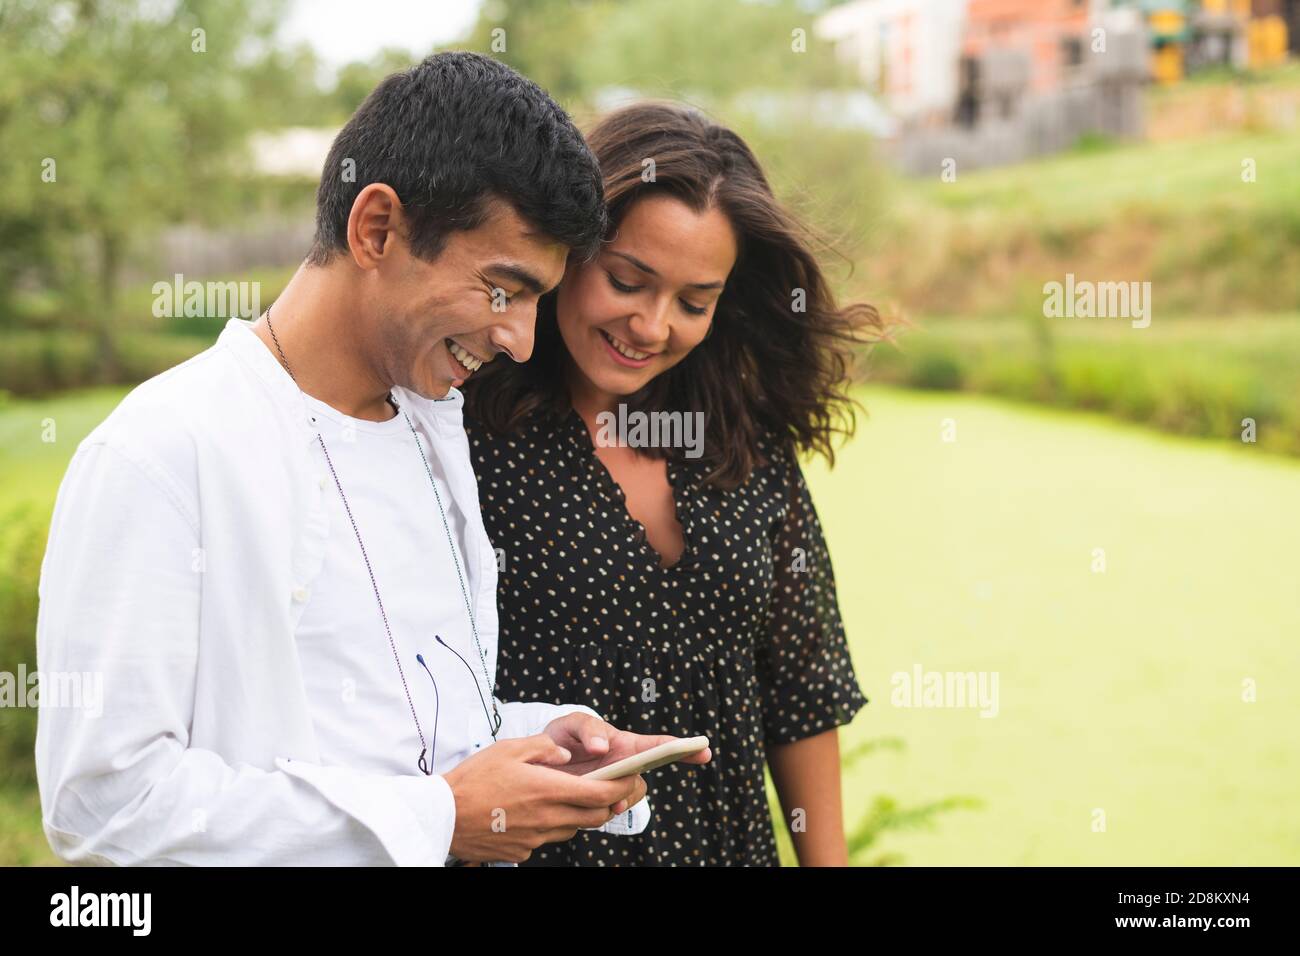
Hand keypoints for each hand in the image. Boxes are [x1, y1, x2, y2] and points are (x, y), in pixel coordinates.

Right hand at [442, 734, 643, 863]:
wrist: (443, 815)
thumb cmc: (474, 778)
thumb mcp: (510, 748)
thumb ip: (545, 749)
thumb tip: (567, 756)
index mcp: (549, 790)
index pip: (602, 793)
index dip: (623, 786)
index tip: (632, 777)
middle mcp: (549, 818)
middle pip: (596, 816)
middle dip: (610, 802)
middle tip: (611, 787)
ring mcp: (536, 838)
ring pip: (574, 827)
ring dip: (581, 813)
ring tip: (570, 795)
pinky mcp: (523, 850)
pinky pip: (549, 837)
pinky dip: (553, 824)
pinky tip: (536, 810)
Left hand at [540, 712, 712, 811]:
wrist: (536, 763)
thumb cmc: (562, 737)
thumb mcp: (572, 724)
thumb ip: (588, 729)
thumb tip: (603, 748)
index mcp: (625, 746)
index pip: (659, 746)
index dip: (682, 748)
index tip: (704, 750)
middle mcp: (624, 769)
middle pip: (643, 781)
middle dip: (635, 790)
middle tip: (622, 794)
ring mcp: (611, 789)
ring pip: (626, 800)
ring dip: (619, 801)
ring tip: (606, 801)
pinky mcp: (595, 805)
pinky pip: (606, 813)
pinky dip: (601, 811)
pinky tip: (589, 806)